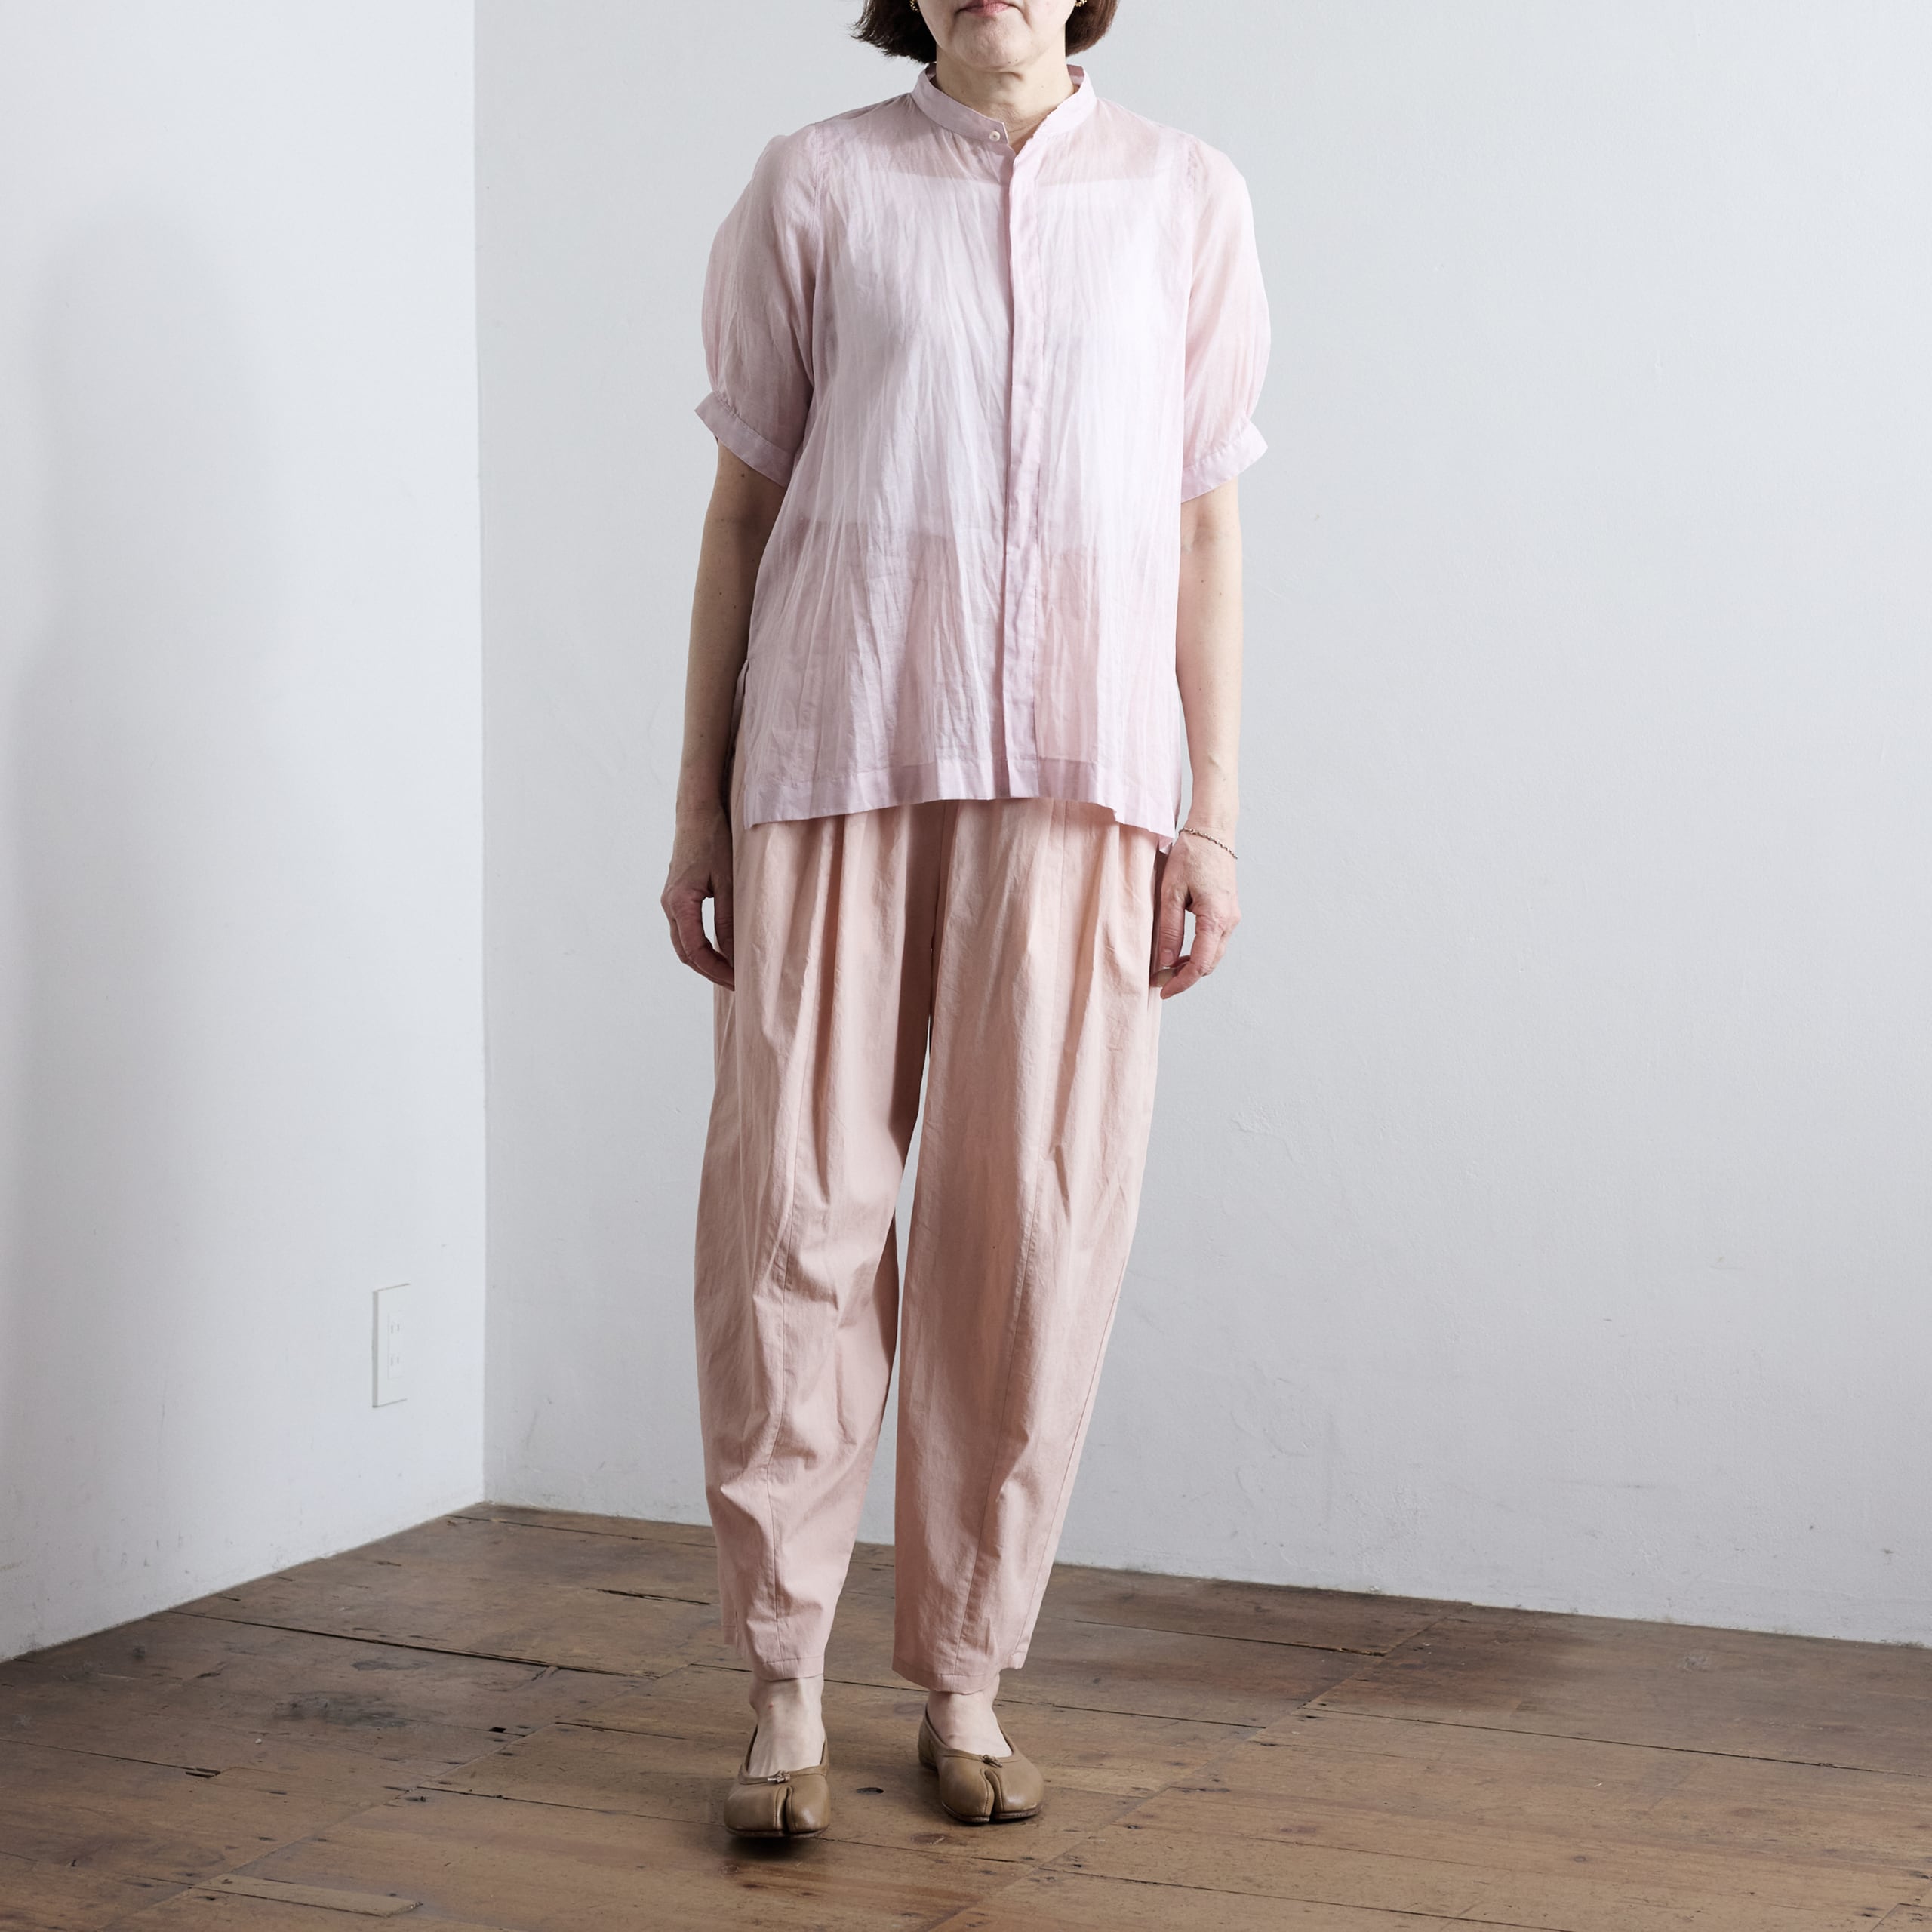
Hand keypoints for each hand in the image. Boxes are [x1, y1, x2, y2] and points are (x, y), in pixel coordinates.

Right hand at [662, 805, 734, 989]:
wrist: (697, 812)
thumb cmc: (714, 840)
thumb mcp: (728, 881)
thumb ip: (729, 920)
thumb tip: (735, 955)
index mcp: (679, 903)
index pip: (695, 952)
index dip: (717, 971)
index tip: (739, 981)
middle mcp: (668, 905)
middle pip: (686, 954)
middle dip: (710, 971)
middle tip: (738, 983)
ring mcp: (670, 901)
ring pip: (684, 944)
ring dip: (705, 960)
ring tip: (732, 971)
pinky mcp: (677, 896)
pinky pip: (686, 930)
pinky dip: (701, 945)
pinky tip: (722, 949)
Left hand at [1153, 829, 1238, 997]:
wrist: (1213, 831)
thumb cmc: (1191, 855)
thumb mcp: (1171, 891)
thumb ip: (1170, 928)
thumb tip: (1166, 960)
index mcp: (1216, 918)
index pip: (1200, 964)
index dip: (1181, 982)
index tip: (1162, 991)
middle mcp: (1229, 921)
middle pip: (1210, 964)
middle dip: (1185, 977)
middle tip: (1158, 980)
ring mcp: (1232, 916)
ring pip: (1213, 954)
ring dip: (1192, 966)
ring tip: (1166, 969)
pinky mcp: (1228, 911)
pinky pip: (1215, 941)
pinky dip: (1199, 952)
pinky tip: (1180, 952)